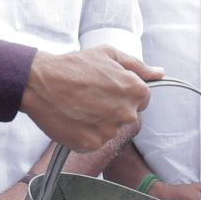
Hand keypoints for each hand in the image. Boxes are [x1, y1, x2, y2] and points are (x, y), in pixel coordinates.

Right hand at [21, 47, 157, 154]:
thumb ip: (138, 66)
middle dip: (112, 109)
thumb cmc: (73, 66)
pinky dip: (85, 134)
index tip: (107, 90)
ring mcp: (109, 131)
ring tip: (79, 106)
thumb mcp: (109, 55)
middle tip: (90, 97)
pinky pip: (94, 142)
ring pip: (110, 131)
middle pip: (127, 117)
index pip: (142, 100)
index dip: (123, 93)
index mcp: (135, 91)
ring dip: (99, 123)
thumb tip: (160, 73)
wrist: (40, 83)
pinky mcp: (91, 144)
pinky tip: (74, 118)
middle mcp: (126, 114)